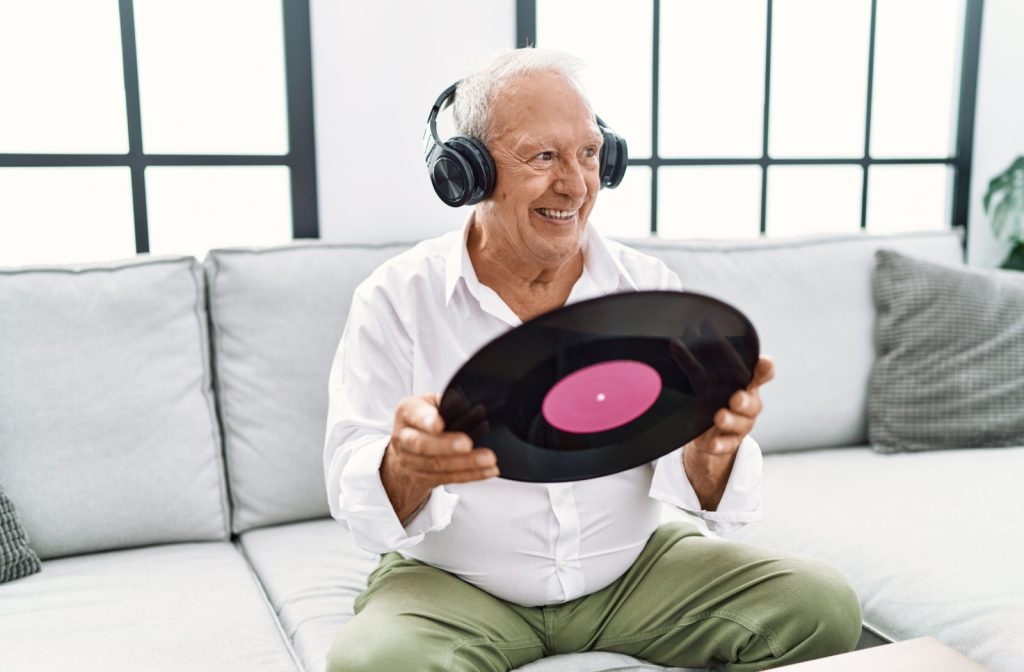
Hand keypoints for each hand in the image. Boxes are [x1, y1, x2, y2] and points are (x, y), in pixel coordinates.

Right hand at [380, 393, 498, 521]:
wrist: (405, 448)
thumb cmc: (424, 418)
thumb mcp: (431, 402)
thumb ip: (446, 402)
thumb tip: (467, 405)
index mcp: (407, 412)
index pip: (415, 415)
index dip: (426, 421)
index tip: (439, 424)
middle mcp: (404, 437)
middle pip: (422, 445)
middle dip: (447, 446)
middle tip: (468, 444)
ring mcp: (410, 461)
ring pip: (437, 465)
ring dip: (466, 463)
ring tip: (487, 459)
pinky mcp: (422, 478)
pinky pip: (448, 478)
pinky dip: (470, 475)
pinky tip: (486, 470)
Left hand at [690, 355, 774, 456]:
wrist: (709, 431)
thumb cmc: (713, 396)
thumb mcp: (705, 379)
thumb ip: (696, 363)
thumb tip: (675, 342)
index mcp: (747, 385)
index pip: (762, 375)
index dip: (765, 369)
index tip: (763, 361)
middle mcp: (748, 405)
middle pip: (753, 403)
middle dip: (744, 400)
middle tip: (735, 397)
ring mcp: (740, 426)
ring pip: (740, 424)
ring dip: (730, 420)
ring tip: (719, 417)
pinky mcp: (728, 443)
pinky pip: (725, 445)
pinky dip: (718, 444)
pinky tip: (710, 443)